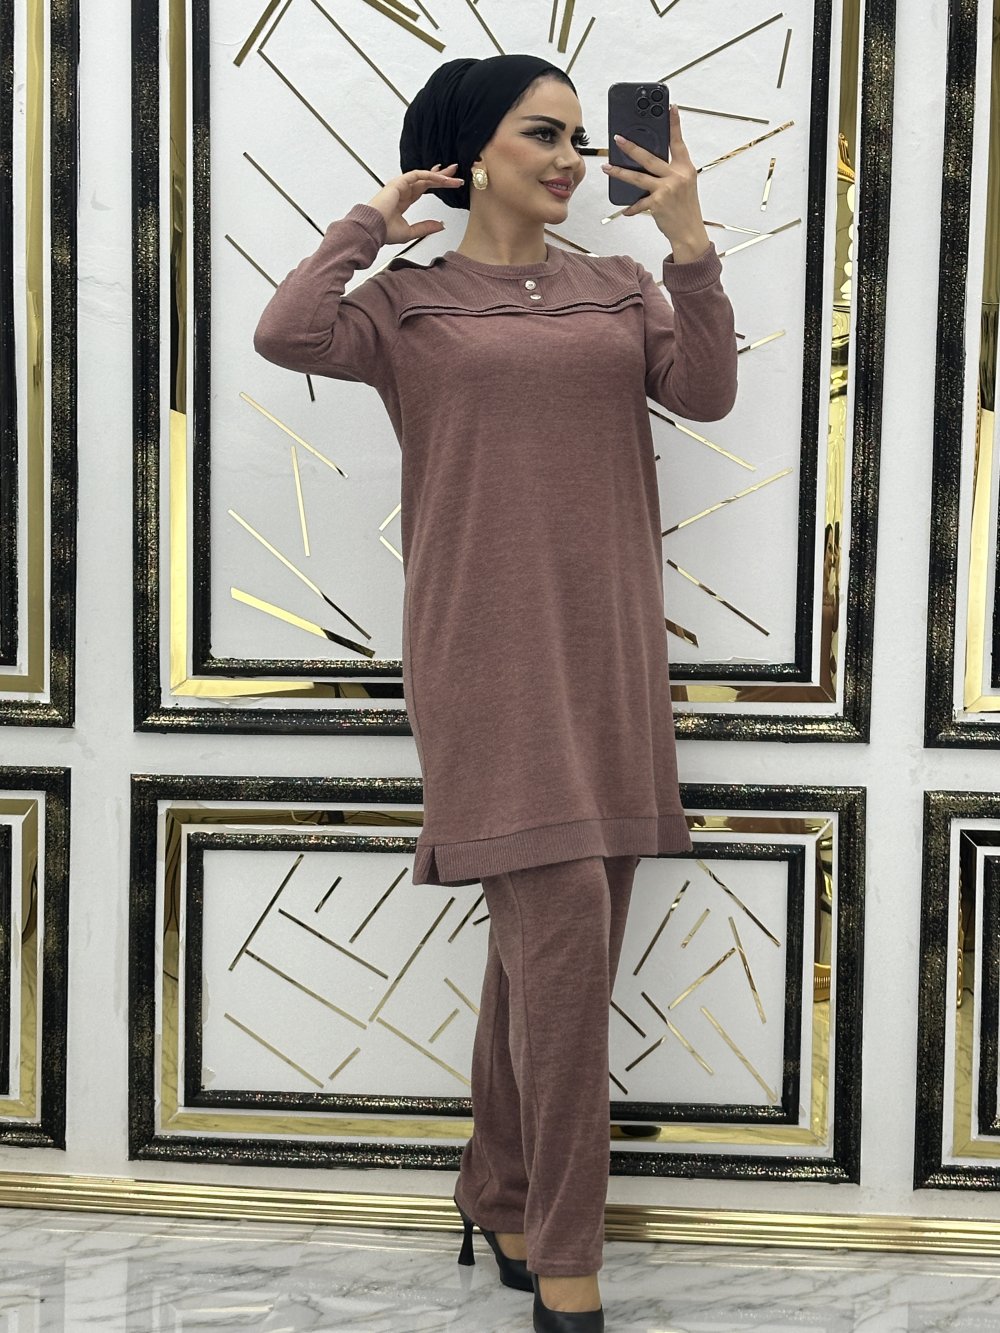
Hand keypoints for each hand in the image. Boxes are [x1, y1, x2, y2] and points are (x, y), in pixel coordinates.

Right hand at [368, 163, 462, 243]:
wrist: (372, 230)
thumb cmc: (384, 232)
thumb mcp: (410, 232)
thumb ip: (425, 227)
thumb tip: (441, 225)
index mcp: (403, 200)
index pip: (422, 188)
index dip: (435, 184)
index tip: (449, 183)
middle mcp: (402, 190)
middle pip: (425, 180)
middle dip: (441, 177)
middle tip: (455, 175)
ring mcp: (400, 185)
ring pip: (424, 176)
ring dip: (439, 176)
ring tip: (453, 177)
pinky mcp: (398, 183)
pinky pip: (418, 175)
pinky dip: (430, 176)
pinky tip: (442, 179)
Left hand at [602, 106, 709, 259]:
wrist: (689, 232)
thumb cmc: (685, 208)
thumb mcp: (684, 184)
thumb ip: (670, 171)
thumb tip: (649, 162)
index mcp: (685, 168)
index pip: (678, 142)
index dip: (674, 124)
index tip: (670, 107)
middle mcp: (677, 176)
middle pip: (650, 157)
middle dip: (632, 147)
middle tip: (618, 138)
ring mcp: (667, 189)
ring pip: (638, 177)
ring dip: (619, 172)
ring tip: (606, 167)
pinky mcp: (657, 204)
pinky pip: (639, 203)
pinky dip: (631, 207)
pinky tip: (625, 209)